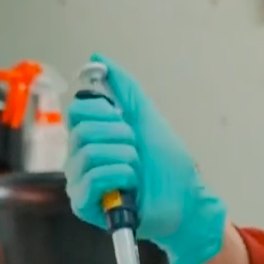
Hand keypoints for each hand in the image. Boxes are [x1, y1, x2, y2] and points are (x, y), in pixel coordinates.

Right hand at [64, 54, 228, 263]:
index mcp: (92, 136)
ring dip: (124, 157)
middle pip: (81, 130)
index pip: (77, 110)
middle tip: (135, 149)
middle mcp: (81, 157)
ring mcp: (81, 182)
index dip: (104, 112)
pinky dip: (119, 176)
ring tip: (136, 170)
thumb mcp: (146, 117)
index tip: (125, 122)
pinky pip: (91, 178)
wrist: (186, 200)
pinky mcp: (85, 205)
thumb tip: (98, 58)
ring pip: (89, 153)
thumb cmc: (167, 164)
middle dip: (119, 136)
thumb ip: (123, 88)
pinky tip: (131, 186)